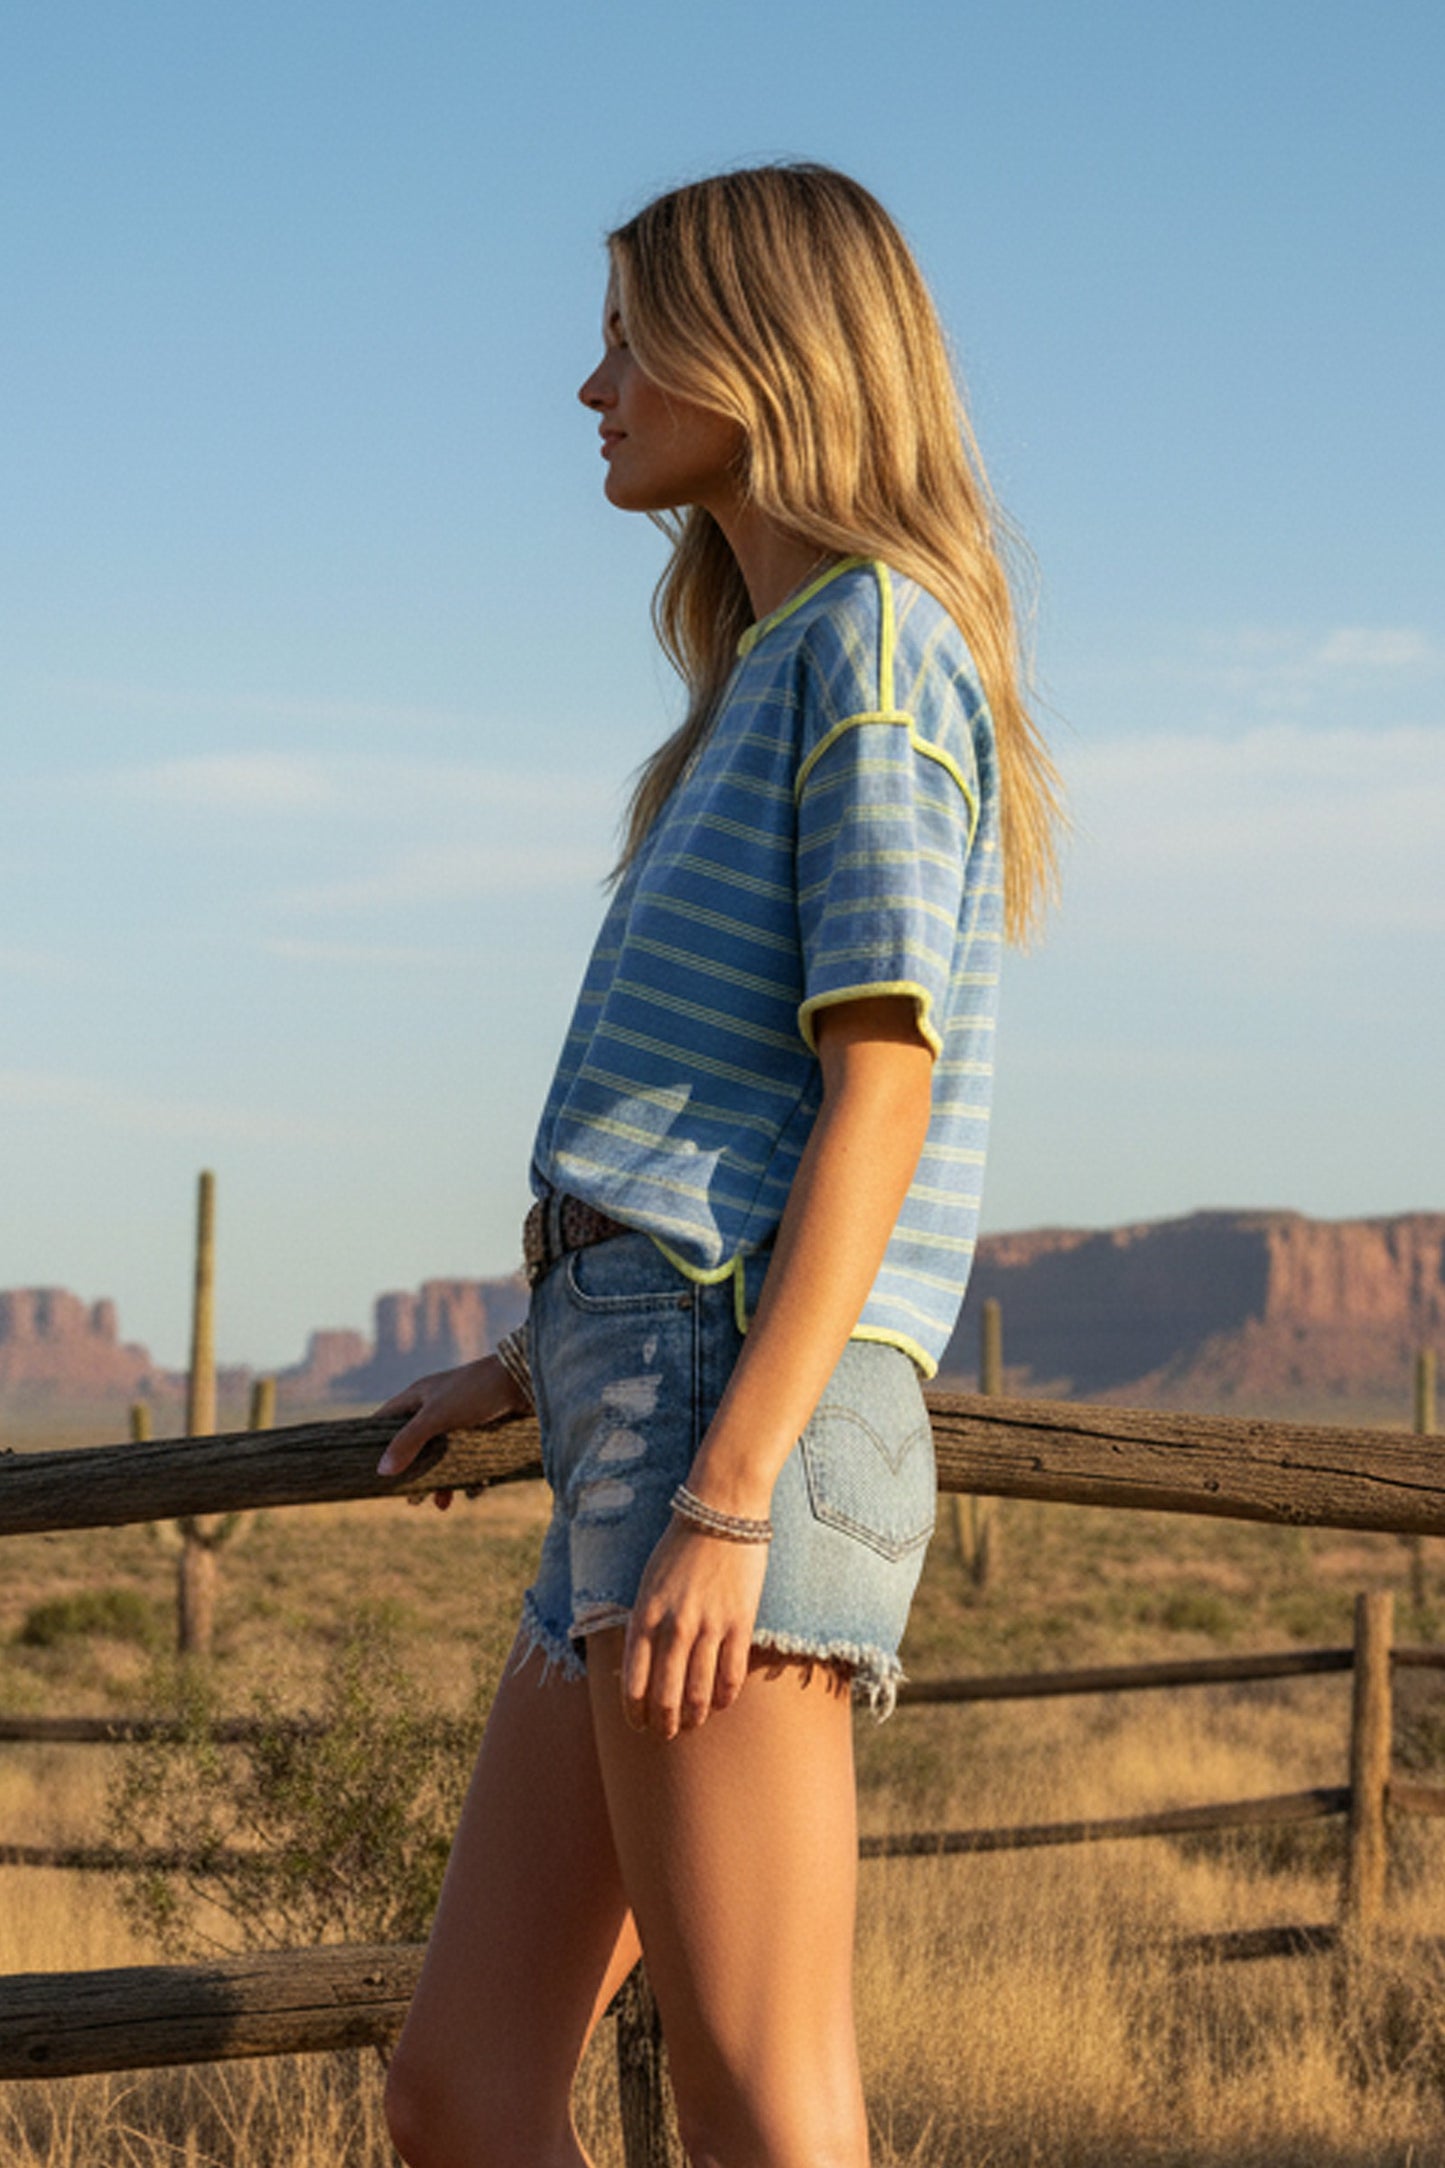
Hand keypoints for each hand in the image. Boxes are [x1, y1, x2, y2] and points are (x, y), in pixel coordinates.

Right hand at [374, 1355, 526, 1510]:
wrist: (528, 1378)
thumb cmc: (478, 1390)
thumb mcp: (437, 1416)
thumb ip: (409, 1442)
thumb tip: (381, 1472)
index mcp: (418, 1398)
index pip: (385, 1421)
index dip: (373, 1444)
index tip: (365, 1471)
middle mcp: (437, 1408)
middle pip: (415, 1446)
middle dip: (414, 1474)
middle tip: (411, 1501)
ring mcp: (461, 1419)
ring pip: (443, 1456)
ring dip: (442, 1481)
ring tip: (442, 1504)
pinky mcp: (485, 1430)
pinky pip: (471, 1459)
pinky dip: (471, 1476)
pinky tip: (474, 1492)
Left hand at [621, 1516, 769, 1738]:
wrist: (722, 1512)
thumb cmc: (680, 1546)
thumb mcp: (648, 1583)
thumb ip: (645, 1624)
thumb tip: (641, 1667)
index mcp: (645, 1616)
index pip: (634, 1683)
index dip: (635, 1713)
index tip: (638, 1725)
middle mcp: (674, 1626)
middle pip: (666, 1696)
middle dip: (663, 1724)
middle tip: (665, 1735)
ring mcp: (709, 1626)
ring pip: (699, 1693)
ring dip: (693, 1717)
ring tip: (692, 1725)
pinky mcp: (740, 1622)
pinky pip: (731, 1675)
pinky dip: (724, 1697)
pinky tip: (720, 1704)